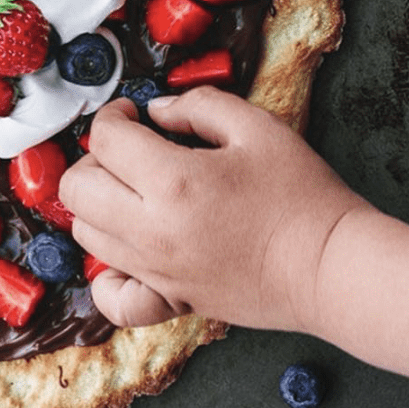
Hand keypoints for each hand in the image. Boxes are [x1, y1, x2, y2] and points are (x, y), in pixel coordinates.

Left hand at [60, 88, 369, 332]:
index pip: (105, 140)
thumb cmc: (302, 195)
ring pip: (85, 235)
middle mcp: (152, 230)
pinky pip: (111, 297)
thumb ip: (199, 105)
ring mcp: (156, 271)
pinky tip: (128, 252)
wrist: (331, 266)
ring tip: (132, 192)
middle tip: (128, 151)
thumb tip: (158, 110)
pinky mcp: (170, 301)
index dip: (112, 116)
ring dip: (97, 205)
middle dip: (94, 159)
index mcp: (173, 181)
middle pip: (77, 189)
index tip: (132, 113)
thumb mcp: (257, 127)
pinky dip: (107, 274)